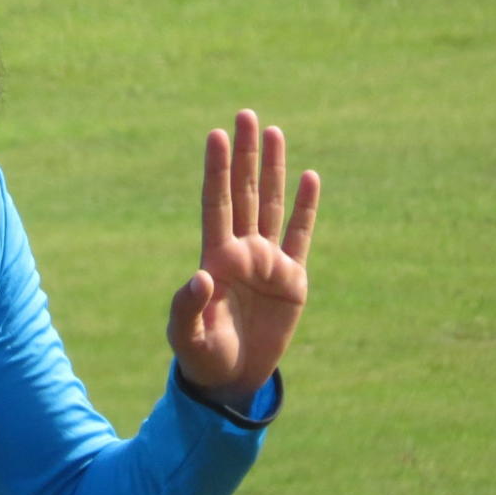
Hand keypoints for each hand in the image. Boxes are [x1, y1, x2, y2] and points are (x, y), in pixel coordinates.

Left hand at [167, 110, 319, 408]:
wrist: (231, 379)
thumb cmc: (202, 357)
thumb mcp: (186, 336)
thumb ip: (188, 307)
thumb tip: (202, 276)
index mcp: (215, 258)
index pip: (216, 203)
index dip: (216, 170)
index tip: (215, 135)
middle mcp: (242, 251)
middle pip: (243, 191)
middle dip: (245, 154)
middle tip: (246, 115)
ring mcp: (268, 262)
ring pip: (271, 204)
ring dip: (273, 169)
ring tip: (274, 132)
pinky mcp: (292, 280)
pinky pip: (301, 236)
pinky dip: (306, 208)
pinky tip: (309, 177)